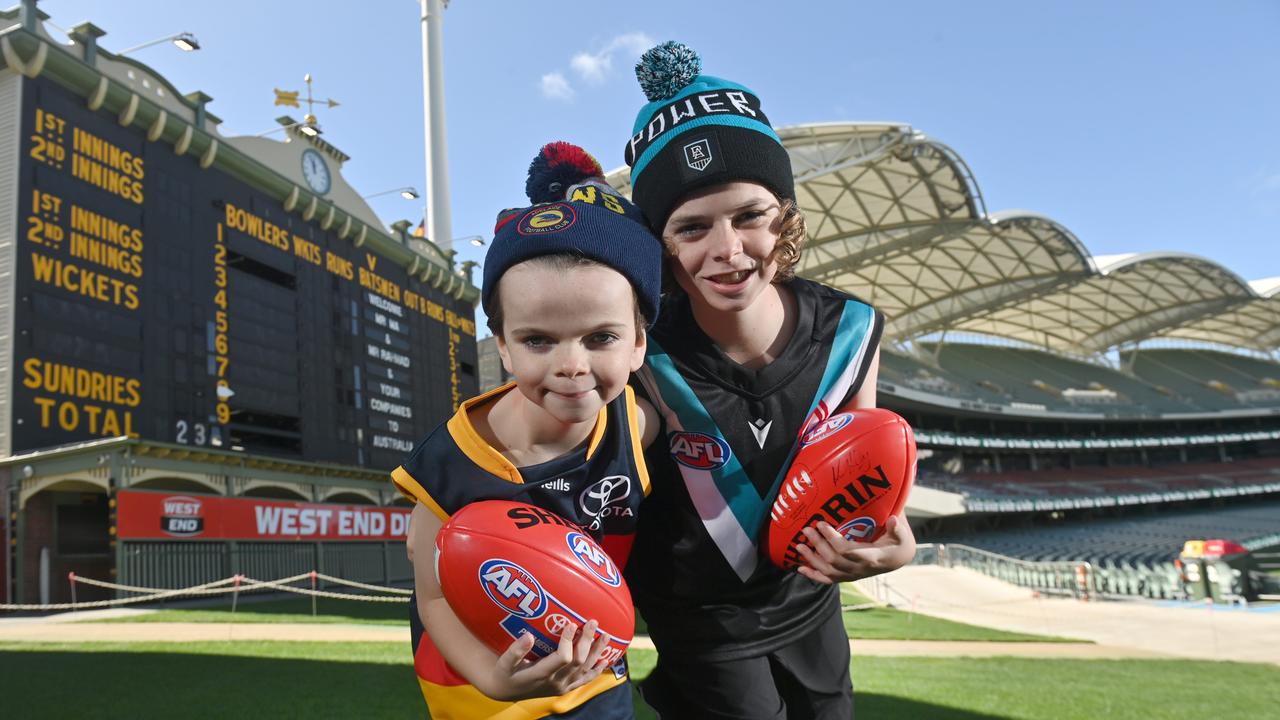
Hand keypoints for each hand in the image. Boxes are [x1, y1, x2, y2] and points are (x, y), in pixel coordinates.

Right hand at [486, 618, 611, 700]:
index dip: (569, 641)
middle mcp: (555, 682)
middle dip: (587, 641)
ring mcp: (562, 686)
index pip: (562, 658)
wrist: (506, 690)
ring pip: (585, 669)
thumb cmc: (505, 672)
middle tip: (592, 622)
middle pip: (578, 661)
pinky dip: (596, 671)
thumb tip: (528, 636)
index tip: (571, 623)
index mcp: (541, 674)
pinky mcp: (566, 688)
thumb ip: (515, 651)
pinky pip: (585, 680)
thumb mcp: (505, 662)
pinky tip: (605, 661)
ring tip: (606, 635)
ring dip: (596, 652)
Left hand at [794, 514, 915, 584]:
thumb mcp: (902, 534)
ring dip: (811, 559)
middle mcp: (860, 569)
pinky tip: (800, 568)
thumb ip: (897, 528)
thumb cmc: (898, 543)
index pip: (847, 551)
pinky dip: (813, 575)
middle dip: (818, 545)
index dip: (832, 538)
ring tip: (798, 545)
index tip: (821, 523)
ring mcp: (852, 575)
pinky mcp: (847, 577)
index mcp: (871, 558)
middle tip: (806, 529)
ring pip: (828, 571)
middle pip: (833, 560)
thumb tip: (893, 520)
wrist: (898, 559)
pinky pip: (828, 580)